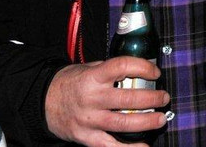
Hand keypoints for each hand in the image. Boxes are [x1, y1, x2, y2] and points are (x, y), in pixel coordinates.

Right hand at [45, 57, 168, 146]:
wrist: (42, 103)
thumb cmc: (68, 84)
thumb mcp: (87, 68)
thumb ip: (110, 71)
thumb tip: (139, 70)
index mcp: (92, 77)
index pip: (121, 67)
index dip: (143, 67)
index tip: (155, 72)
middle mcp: (91, 99)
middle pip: (127, 99)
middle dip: (151, 99)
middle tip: (163, 97)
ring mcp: (89, 120)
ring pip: (123, 123)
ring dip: (146, 122)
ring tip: (160, 118)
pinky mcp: (86, 137)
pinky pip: (110, 146)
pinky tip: (143, 146)